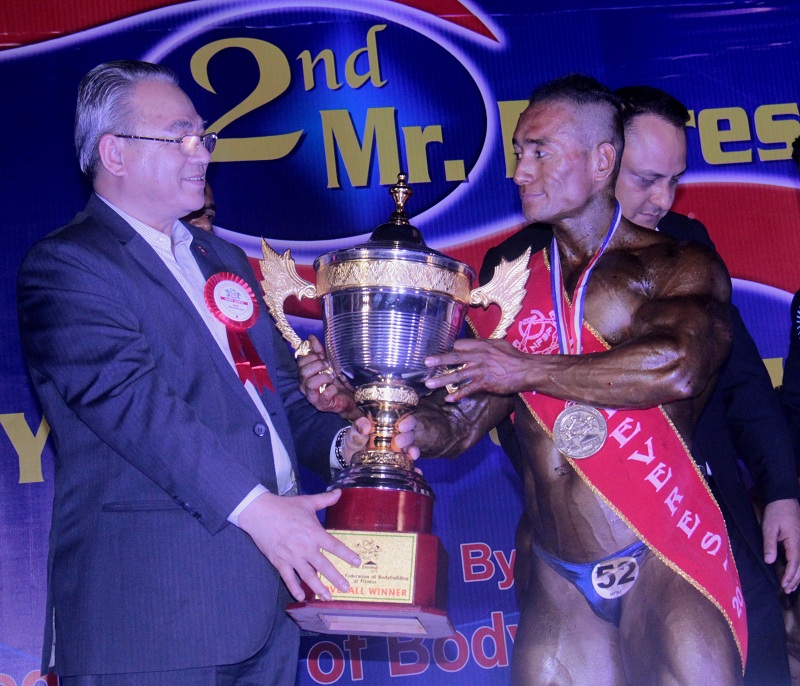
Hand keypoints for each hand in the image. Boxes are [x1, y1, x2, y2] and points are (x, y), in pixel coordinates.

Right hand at [237, 489, 360, 601]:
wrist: (260, 513)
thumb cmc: (285, 507)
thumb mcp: (307, 501)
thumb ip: (325, 499)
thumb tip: (340, 492)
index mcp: (314, 533)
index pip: (334, 546)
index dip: (347, 555)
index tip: (357, 563)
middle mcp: (305, 547)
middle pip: (324, 566)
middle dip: (336, 578)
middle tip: (346, 588)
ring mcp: (292, 556)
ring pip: (307, 576)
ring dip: (318, 588)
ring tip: (328, 597)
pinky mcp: (279, 562)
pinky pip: (288, 578)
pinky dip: (294, 588)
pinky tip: (301, 598)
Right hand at [297, 335, 357, 417]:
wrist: (351, 396)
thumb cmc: (338, 379)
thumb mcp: (329, 362)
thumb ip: (319, 351)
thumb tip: (310, 337)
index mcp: (306, 373)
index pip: (300, 361)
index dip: (312, 356)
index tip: (323, 356)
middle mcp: (305, 385)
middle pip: (302, 372)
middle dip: (317, 365)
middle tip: (329, 365)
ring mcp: (312, 396)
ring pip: (309, 384)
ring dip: (323, 377)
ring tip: (332, 376)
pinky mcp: (321, 405)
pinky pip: (322, 396)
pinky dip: (330, 390)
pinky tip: (335, 388)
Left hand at [339, 415, 419, 466]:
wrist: (349, 461)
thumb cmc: (353, 443)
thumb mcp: (352, 435)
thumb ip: (357, 429)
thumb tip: (365, 425)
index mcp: (387, 426)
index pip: (403, 419)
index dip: (407, 421)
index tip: (401, 426)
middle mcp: (396, 437)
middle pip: (409, 434)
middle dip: (407, 437)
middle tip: (398, 442)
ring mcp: (398, 452)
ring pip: (411, 448)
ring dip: (413, 451)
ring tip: (411, 456)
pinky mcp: (398, 465)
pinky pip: (409, 467)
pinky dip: (414, 469)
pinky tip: (417, 472)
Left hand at [424, 338, 531, 400]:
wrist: (527, 370)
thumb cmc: (514, 357)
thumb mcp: (498, 344)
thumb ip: (484, 344)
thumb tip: (471, 345)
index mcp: (482, 345)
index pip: (460, 345)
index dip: (450, 349)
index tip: (439, 353)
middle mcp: (479, 356)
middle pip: (455, 358)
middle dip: (439, 360)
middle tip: (425, 363)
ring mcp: (482, 370)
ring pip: (458, 374)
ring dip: (442, 380)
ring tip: (429, 384)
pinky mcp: (486, 383)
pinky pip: (469, 389)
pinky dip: (458, 394)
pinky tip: (449, 398)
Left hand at [762, 497, 799, 592]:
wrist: (784, 499)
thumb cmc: (776, 512)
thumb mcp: (769, 527)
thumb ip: (769, 545)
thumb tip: (770, 562)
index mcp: (795, 541)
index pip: (795, 563)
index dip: (790, 575)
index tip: (783, 585)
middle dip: (795, 579)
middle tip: (786, 590)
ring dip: (798, 576)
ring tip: (791, 587)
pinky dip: (799, 568)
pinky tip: (795, 574)